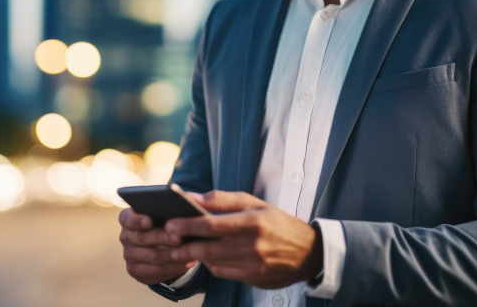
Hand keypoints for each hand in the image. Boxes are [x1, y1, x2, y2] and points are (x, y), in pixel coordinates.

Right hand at [118, 207, 198, 285]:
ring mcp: (128, 255)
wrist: (165, 247)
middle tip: (178, 238)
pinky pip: (155, 271)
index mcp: (128, 218)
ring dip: (170, 255)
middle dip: (161, 238)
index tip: (149, 221)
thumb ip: (172, 206)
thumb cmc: (167, 223)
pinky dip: (172, 267)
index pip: (127, 218)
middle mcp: (125, 236)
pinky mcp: (135, 271)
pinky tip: (185, 262)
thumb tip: (186, 205)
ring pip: (151, 256)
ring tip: (187, 251)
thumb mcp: (168, 213)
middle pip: (141, 237)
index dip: (137, 220)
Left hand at [165, 190, 321, 288]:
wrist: (307, 253)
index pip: (212, 225)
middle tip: (168, 241)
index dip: (188, 225)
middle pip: (209, 248)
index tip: (170, 224)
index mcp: (252, 222)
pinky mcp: (253, 279)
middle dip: (185, 246)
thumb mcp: (254, 203)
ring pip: (213, 262)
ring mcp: (253, 265)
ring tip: (182, 248)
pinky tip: (208, 256)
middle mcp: (253, 245)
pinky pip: (223, 272)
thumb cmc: (276, 223)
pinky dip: (212, 264)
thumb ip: (222, 200)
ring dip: (196, 256)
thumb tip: (192, 197)